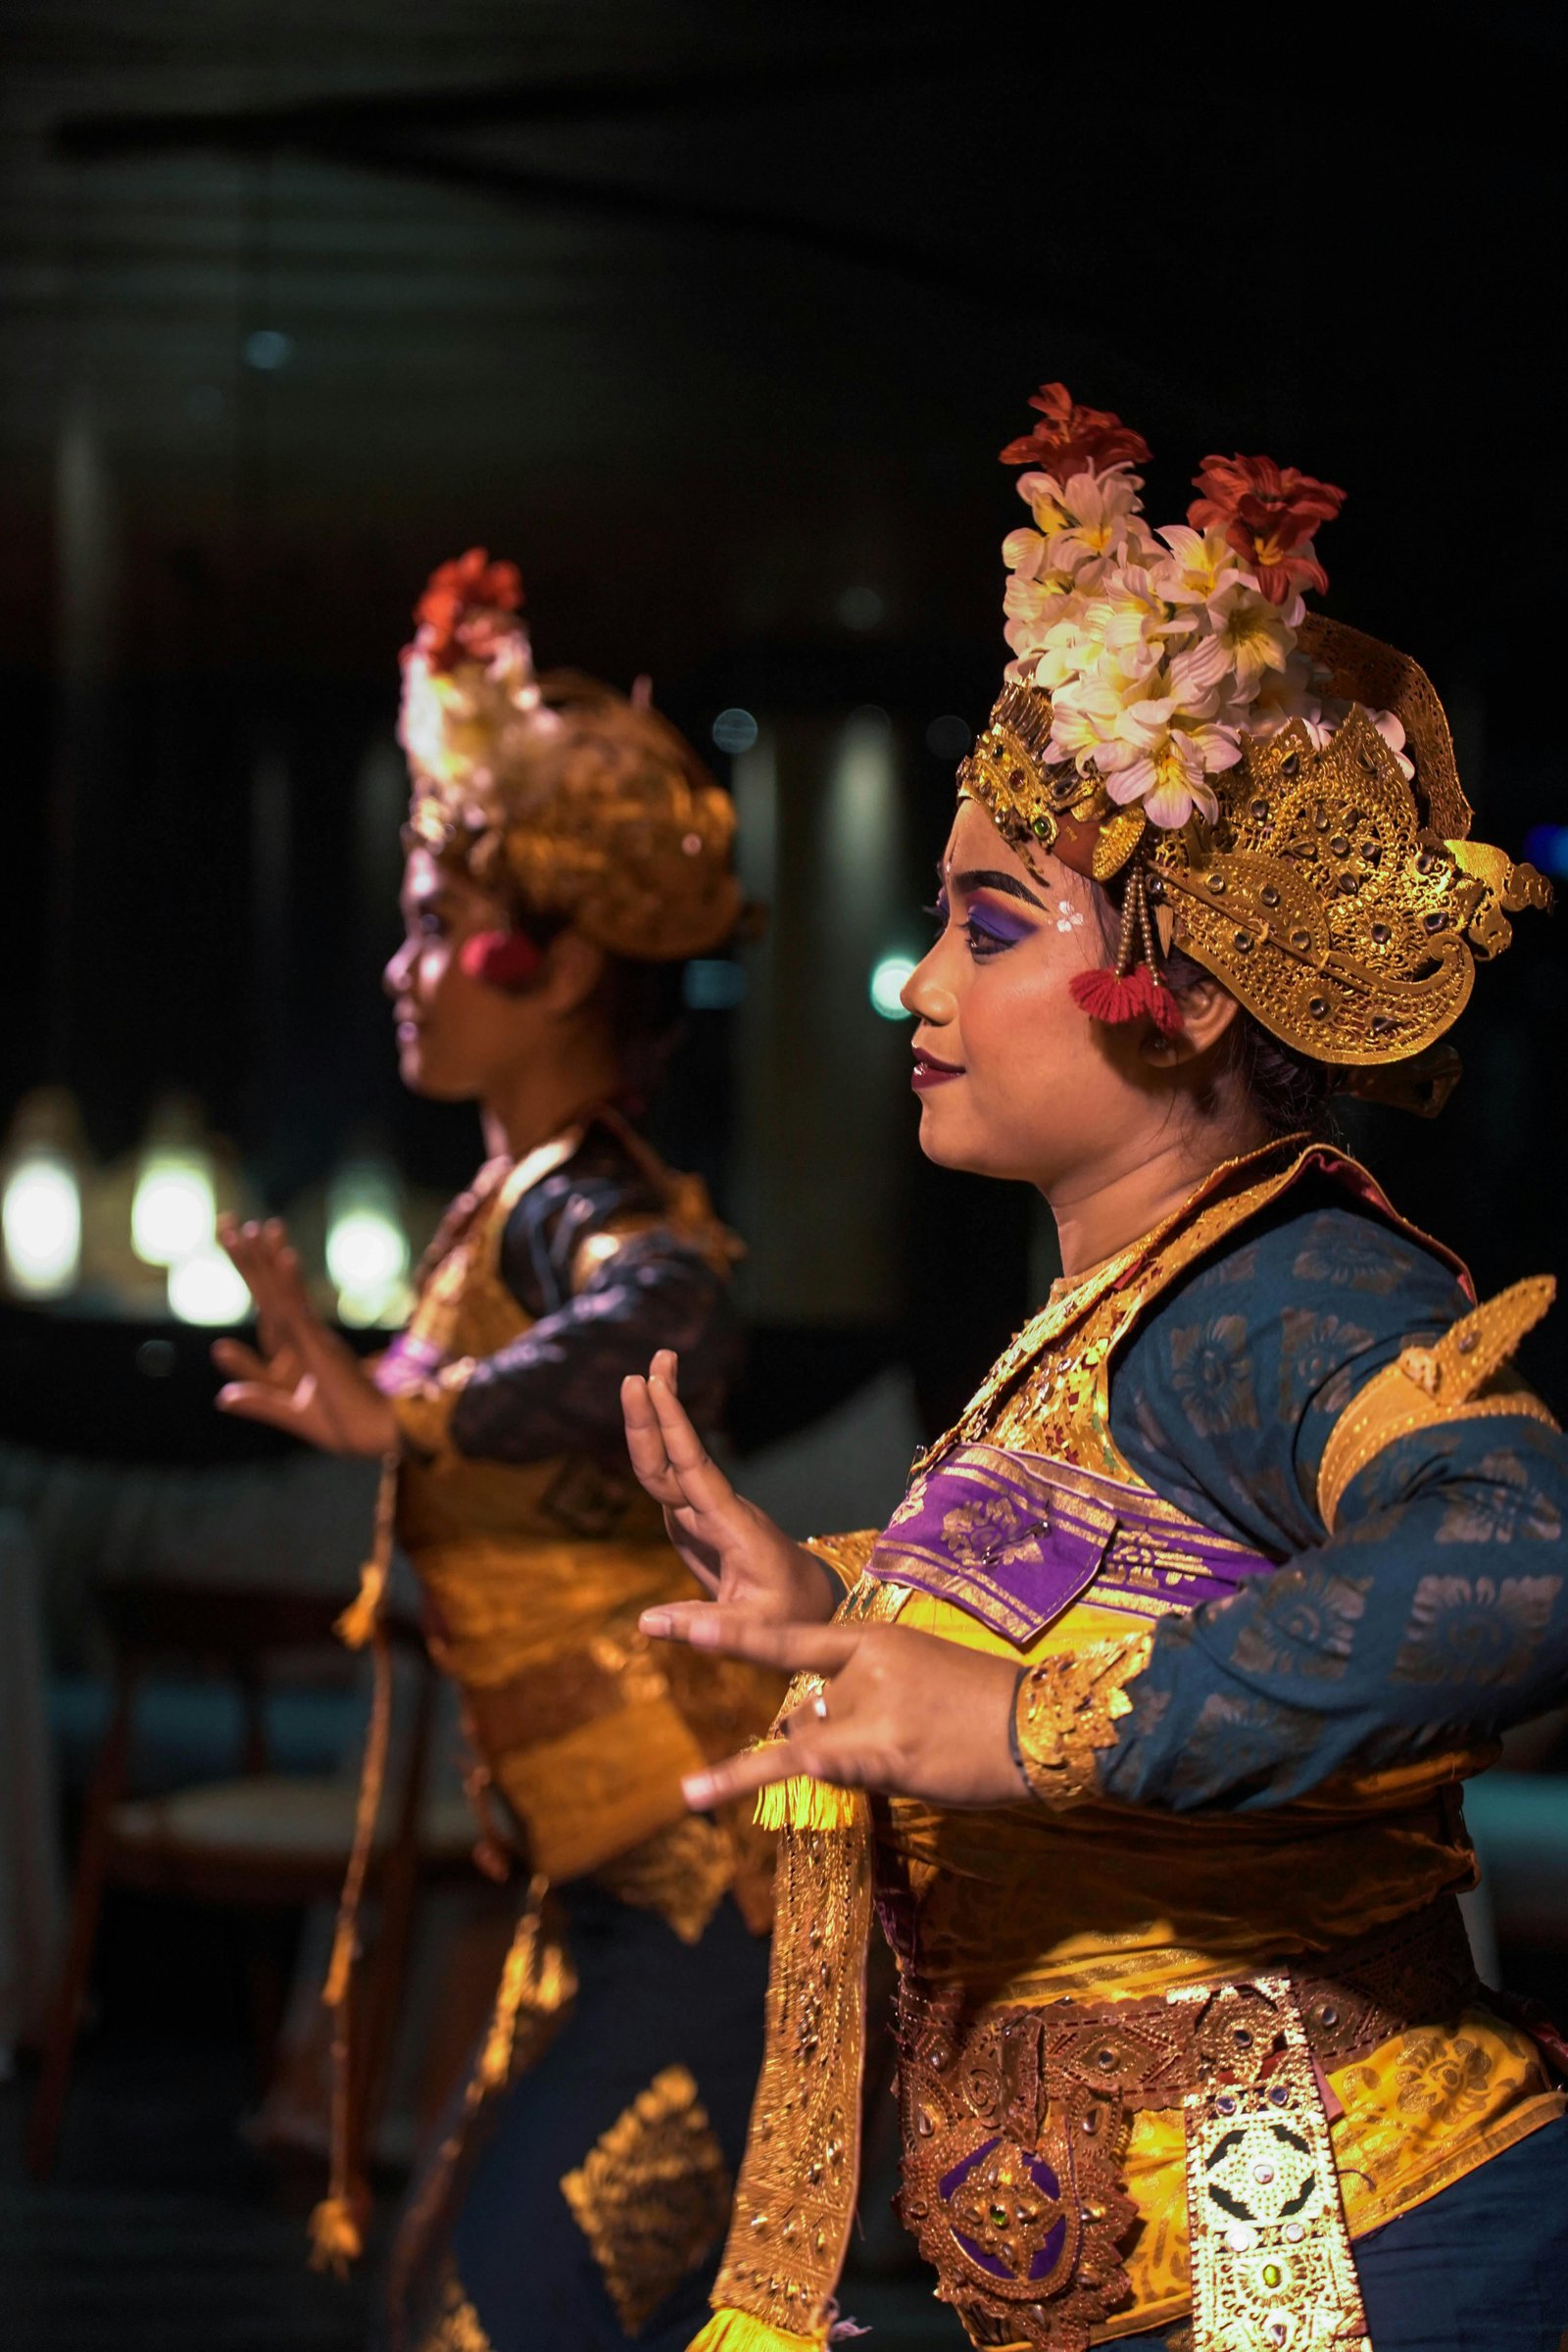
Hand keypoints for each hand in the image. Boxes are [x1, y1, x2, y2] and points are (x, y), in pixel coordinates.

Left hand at [212, 1216, 397, 1457]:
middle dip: (249, 1257)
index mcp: (294, 1348)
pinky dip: (292, 1285)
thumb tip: (221, 1398)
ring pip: (282, 1294)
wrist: (378, 1433)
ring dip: (267, 1260)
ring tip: (252, 1228)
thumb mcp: (290, 1413)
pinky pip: (302, 1312)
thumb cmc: (343, 1423)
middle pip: (268, 1291)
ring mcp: (313, 1337)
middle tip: (227, 1223)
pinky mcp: (323, 1346)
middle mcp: (301, 1335)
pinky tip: (284, 1258)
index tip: (237, 1240)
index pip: (266, 1304)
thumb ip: (259, 1402)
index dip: (251, 1273)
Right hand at [622, 1352, 838, 1631]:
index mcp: (731, 1524)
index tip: (654, 1386)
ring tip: (644, 1376)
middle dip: (661, 1413)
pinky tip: (644, 1428)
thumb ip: (704, 1627)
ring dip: (655, 1423)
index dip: (672, 1428)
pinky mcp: (695, 1523)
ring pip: (670, 1464)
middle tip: (651, 1363)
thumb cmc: (793, 1618)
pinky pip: (668, 1481)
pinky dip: (653, 1450)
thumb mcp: (758, 1632)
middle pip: (678, 1456)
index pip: (694, 1468)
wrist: (812, 1605)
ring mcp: (704, 1513)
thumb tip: (644, 1623)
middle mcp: (716, 1509)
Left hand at [647, 1610, 1024, 1811]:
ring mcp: (868, 1709)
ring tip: (917, 1753)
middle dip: (826, 1736)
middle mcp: (862, 1668)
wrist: (1042, 1727)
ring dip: (846, 1763)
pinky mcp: (878, 1753)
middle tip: (900, 1736)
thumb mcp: (921, 1675)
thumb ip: (863, 1694)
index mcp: (875, 1638)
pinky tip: (710, 1789)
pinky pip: (804, 1768)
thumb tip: (811, 1727)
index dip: (725, 1632)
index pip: (787, 1636)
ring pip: (811, 1744)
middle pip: (800, 1710)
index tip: (671, 1623)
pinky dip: (752, 1776)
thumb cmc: (986, 1708)